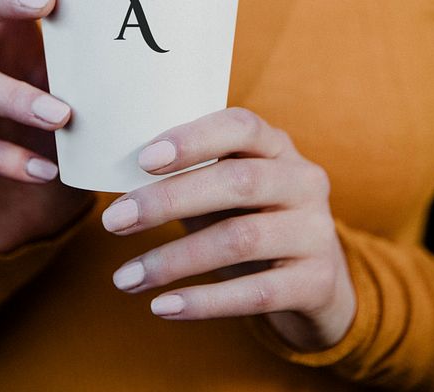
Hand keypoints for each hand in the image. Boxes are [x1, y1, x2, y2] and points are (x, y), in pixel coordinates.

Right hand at [0, 0, 94, 252]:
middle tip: (48, 0)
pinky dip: (4, 155)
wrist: (17, 223)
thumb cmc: (60, 149)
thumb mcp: (91, 102)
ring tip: (65, 114)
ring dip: (17, 93)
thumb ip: (117, 72)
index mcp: (11, 36)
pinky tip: (44, 167)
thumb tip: (196, 43)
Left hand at [101, 107, 355, 351]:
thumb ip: (191, 177)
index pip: (240, 126)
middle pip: (236, 182)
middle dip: (168, 201)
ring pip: (240, 239)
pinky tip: (162, 306)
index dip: (192, 139)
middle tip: (114, 221)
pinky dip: (204, 301)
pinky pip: (255, 293)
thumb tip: (120, 183)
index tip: (143, 160)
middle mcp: (303, 181)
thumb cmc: (252, 219)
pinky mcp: (317, 282)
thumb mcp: (229, 190)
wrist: (320, 282)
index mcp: (277, 146)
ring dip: (174, 260)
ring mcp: (316, 231)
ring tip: (125, 277)